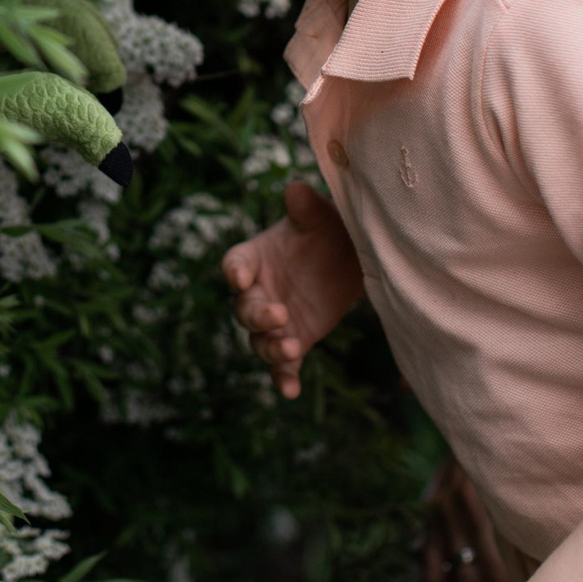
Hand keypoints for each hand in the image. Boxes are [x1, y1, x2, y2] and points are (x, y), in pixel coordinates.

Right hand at [220, 180, 362, 398]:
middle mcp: (258, 292)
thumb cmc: (325, 228)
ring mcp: (274, 321)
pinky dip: (283, 378)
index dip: (235, 272)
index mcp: (254, 258)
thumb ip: (306, 207)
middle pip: (244, 309)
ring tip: (291, 348)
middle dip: (258, 316)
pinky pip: (282, 365)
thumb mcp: (319, 216)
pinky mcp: (294, 341)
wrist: (347, 256)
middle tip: (279, 316)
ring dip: (270, 348)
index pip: (235, 265)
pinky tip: (290, 392)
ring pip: (259, 342)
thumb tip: (296, 190)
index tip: (240, 277)